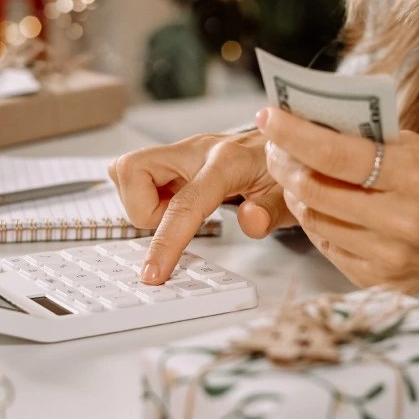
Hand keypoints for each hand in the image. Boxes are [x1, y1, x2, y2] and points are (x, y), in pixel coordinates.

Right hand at [108, 129, 296, 283]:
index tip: (154, 272)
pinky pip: (138, 174)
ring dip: (142, 203)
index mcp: (227, 162)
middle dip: (140, 209)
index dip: (166, 241)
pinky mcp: (173, 158)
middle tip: (171, 223)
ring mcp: (182, 151)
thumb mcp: (290, 197)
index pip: (185, 203)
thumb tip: (251, 221)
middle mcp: (197, 150)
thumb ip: (271, 211)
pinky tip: (173, 205)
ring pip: (128, 171)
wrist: (285, 146)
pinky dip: (145, 196)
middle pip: (132, 169)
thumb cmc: (286, 172)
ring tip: (176, 214)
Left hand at [257, 107, 418, 291]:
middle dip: (284, 164)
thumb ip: (365, 138)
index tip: (269, 117)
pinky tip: (317, 204)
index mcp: (414, 176)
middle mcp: (402, 220)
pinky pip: (324, 244)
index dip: (295, 135)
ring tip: (294, 174)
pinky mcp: (374, 279)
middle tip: (274, 147)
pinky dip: (314, 220)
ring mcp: (387, 255)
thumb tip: (306, 120)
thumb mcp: (412, 149)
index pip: (336, 155)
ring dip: (294, 193)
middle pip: (315, 190)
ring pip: (313, 219)